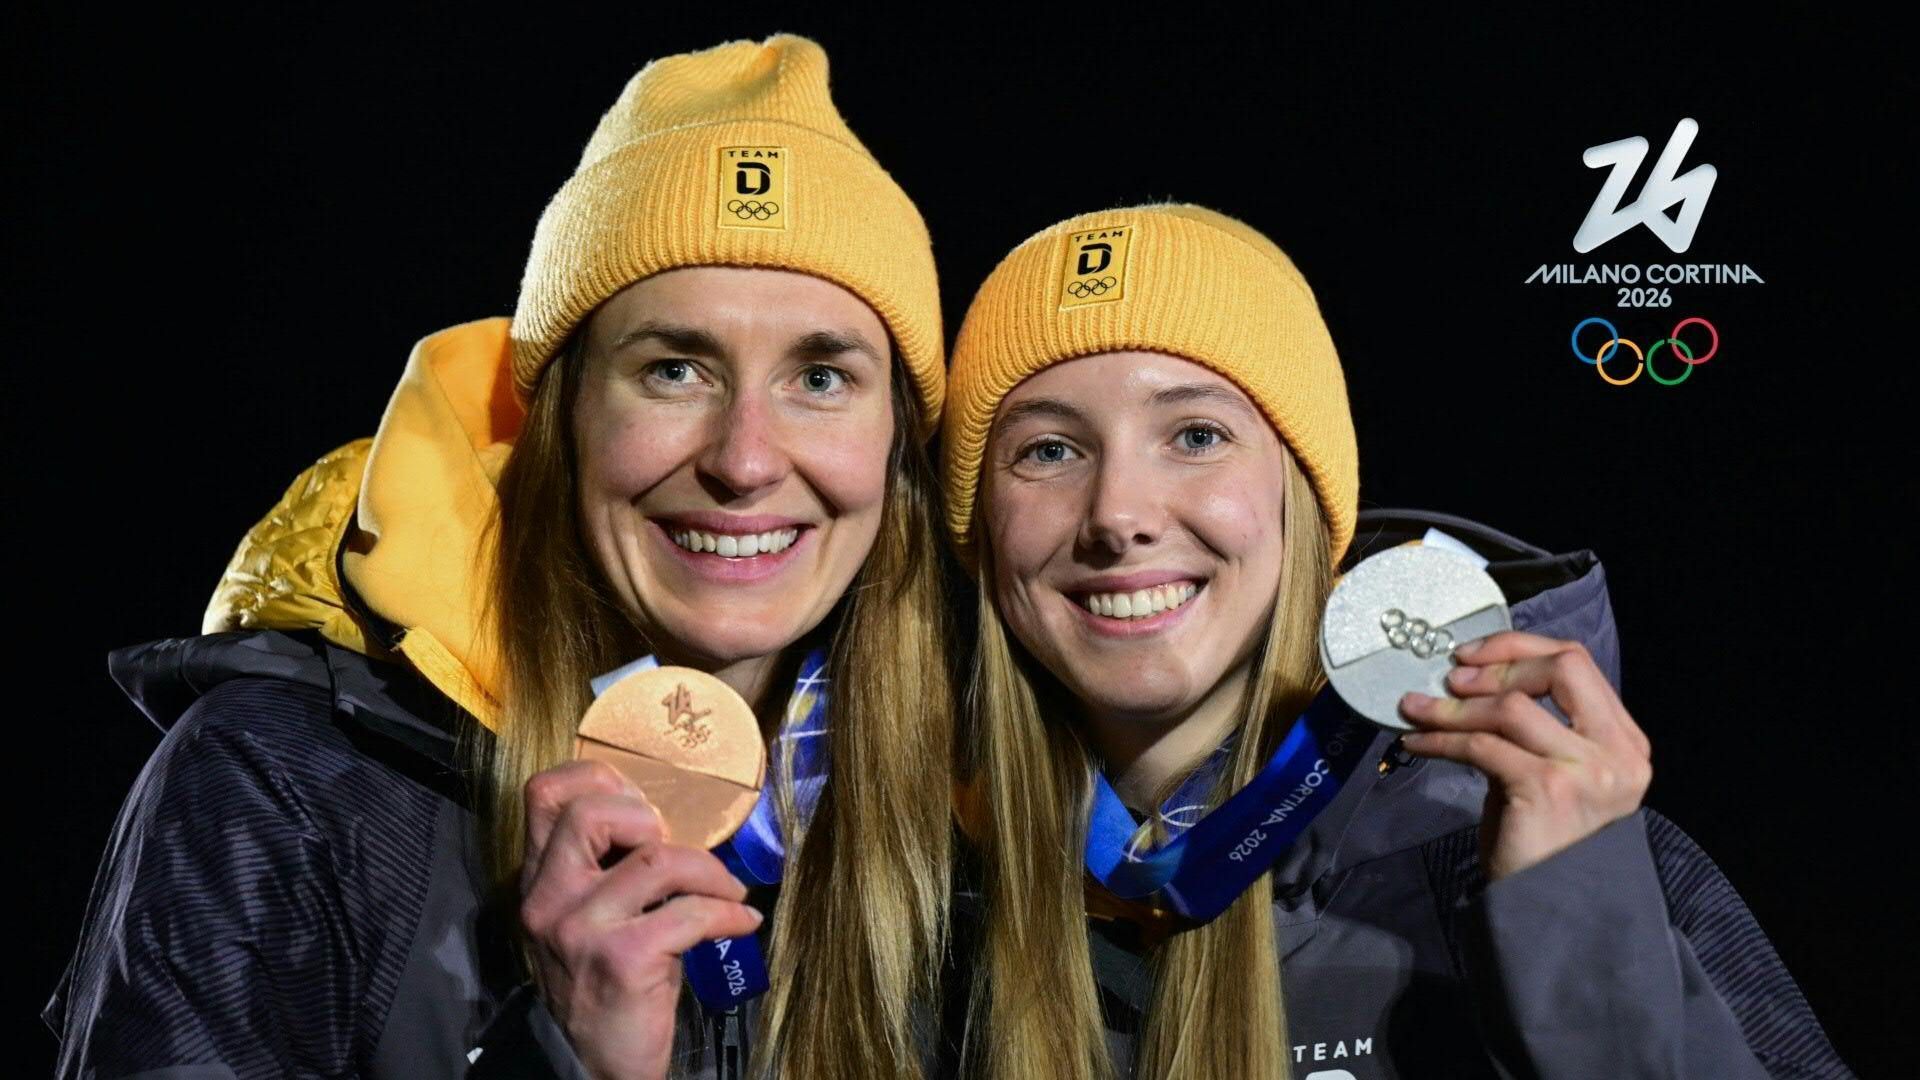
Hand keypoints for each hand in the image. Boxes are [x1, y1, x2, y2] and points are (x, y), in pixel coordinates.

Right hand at [518, 760, 762, 1079]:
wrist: (596, 1065)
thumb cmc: (605, 981)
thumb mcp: (591, 916)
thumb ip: (605, 865)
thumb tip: (666, 816)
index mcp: (538, 880)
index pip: (544, 794)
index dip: (598, 779)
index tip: (644, 804)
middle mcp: (549, 899)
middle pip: (593, 812)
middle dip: (651, 817)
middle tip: (681, 849)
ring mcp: (582, 929)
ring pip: (658, 858)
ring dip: (710, 871)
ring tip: (728, 890)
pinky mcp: (623, 959)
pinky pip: (690, 912)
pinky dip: (728, 913)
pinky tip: (742, 922)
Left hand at [1397, 630, 1651, 882]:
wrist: (1549, 911)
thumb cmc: (1542, 841)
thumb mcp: (1552, 773)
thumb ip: (1535, 729)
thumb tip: (1472, 681)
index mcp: (1624, 742)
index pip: (1577, 664)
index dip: (1519, 649)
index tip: (1472, 654)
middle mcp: (1617, 753)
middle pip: (1560, 670)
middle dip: (1496, 666)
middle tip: (1448, 678)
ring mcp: (1587, 772)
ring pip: (1511, 708)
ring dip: (1453, 706)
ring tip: (1415, 709)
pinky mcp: (1548, 791)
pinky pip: (1482, 746)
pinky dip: (1440, 738)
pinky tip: (1416, 742)